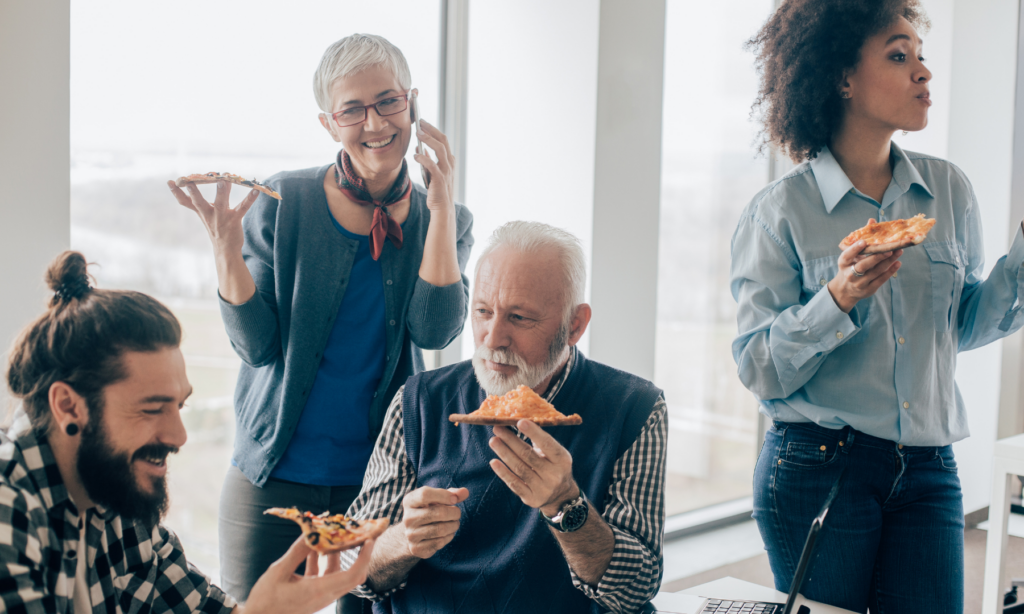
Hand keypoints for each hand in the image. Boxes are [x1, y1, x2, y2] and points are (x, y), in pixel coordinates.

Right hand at [168, 179, 258, 257]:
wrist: (226, 250)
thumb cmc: (216, 229)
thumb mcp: (205, 215)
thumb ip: (199, 202)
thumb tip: (194, 185)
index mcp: (201, 212)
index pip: (185, 202)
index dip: (177, 193)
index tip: (170, 182)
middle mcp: (209, 215)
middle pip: (199, 202)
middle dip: (194, 192)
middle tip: (190, 182)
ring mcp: (221, 218)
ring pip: (221, 203)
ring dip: (222, 192)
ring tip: (224, 180)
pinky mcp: (234, 220)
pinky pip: (243, 208)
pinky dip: (250, 199)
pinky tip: (255, 190)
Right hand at [240, 535, 374, 613]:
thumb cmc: (265, 599)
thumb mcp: (279, 571)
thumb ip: (298, 552)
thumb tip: (311, 533)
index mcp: (319, 590)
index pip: (353, 574)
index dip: (364, 557)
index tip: (369, 539)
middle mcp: (325, 594)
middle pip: (352, 574)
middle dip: (359, 553)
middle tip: (360, 533)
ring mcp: (321, 596)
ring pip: (338, 573)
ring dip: (336, 554)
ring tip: (333, 534)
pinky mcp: (314, 595)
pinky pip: (325, 576)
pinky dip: (322, 561)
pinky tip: (313, 547)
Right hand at [399, 486, 468, 558]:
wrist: (414, 533)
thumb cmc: (429, 510)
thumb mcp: (438, 499)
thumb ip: (452, 494)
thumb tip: (465, 492)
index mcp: (410, 501)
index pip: (425, 494)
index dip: (444, 495)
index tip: (454, 500)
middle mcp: (407, 518)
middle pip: (438, 512)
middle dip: (454, 513)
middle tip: (457, 514)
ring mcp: (411, 534)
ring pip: (440, 529)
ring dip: (454, 526)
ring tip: (455, 523)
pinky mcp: (416, 548)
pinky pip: (439, 542)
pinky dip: (448, 537)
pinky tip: (447, 534)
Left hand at [413, 119, 455, 214]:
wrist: (442, 208)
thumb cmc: (437, 190)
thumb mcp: (432, 172)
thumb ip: (429, 160)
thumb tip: (420, 149)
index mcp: (449, 161)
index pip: (443, 140)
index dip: (433, 130)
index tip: (423, 123)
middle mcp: (449, 163)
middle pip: (443, 140)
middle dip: (431, 130)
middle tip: (420, 122)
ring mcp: (446, 170)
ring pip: (440, 149)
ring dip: (428, 139)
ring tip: (418, 133)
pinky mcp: (440, 179)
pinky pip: (432, 165)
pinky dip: (423, 158)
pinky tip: (415, 155)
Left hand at [489, 420, 577, 516]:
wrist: (561, 497)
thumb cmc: (554, 467)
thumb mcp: (556, 455)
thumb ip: (542, 442)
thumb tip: (520, 423)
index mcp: (562, 460)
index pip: (547, 444)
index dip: (533, 432)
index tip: (519, 421)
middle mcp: (554, 475)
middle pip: (528, 455)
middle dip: (511, 440)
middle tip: (498, 428)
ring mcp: (542, 488)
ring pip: (519, 468)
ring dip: (504, 453)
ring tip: (493, 441)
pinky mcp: (531, 498)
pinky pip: (514, 484)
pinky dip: (503, 472)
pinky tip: (494, 462)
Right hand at [827, 230, 902, 312]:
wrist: (845, 289)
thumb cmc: (851, 266)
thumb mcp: (851, 255)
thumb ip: (862, 239)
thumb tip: (872, 221)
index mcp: (843, 263)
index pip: (848, 255)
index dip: (855, 249)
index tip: (863, 242)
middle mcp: (850, 274)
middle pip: (863, 266)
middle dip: (877, 257)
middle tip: (889, 249)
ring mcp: (859, 283)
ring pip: (875, 272)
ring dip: (888, 262)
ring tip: (898, 252)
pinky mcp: (869, 289)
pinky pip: (881, 280)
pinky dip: (890, 271)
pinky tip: (897, 263)